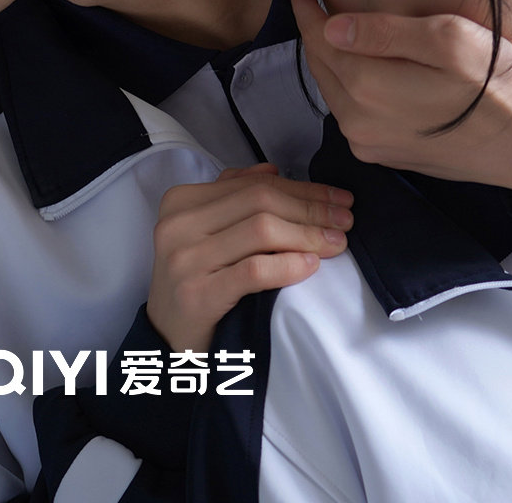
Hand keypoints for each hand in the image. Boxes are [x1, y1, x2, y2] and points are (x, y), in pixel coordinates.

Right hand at [147, 163, 353, 353]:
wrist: (166, 339)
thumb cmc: (194, 282)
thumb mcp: (202, 233)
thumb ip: (231, 197)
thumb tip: (274, 171)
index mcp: (182, 201)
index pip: (254, 185)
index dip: (302, 189)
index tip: (337, 198)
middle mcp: (179, 225)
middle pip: (261, 202)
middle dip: (311, 209)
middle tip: (345, 220)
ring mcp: (186, 259)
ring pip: (261, 231)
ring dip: (308, 235)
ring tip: (336, 243)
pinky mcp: (198, 294)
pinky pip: (254, 270)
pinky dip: (288, 265)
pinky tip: (311, 265)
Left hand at [289, 0, 511, 193]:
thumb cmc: (493, 84)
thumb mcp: (448, 40)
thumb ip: (386, 32)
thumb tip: (333, 26)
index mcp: (368, 89)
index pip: (321, 41)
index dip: (307, 11)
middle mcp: (357, 123)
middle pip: (321, 67)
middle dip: (314, 32)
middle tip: (311, 2)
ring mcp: (367, 143)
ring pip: (332, 91)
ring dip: (329, 59)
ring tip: (332, 29)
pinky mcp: (380, 155)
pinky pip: (348, 112)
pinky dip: (345, 84)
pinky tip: (358, 66)